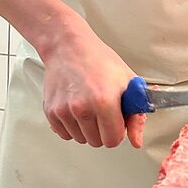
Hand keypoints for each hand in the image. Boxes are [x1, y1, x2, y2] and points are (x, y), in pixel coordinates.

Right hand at [41, 21, 145, 149]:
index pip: (113, 140)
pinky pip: (65, 134)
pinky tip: (76, 108)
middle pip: (97, 142)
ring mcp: (64, 110)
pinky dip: (71, 126)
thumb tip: (136, 140)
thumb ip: (136, 114)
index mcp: (104, 101)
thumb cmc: (98, 59)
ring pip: (80, 139)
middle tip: (102, 110)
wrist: (68, 46)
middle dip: (102, 130)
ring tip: (88, 106)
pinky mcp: (51, 111)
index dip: (118, 130)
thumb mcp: (127, 81)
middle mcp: (82, 108)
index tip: (116, 120)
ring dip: (86, 128)